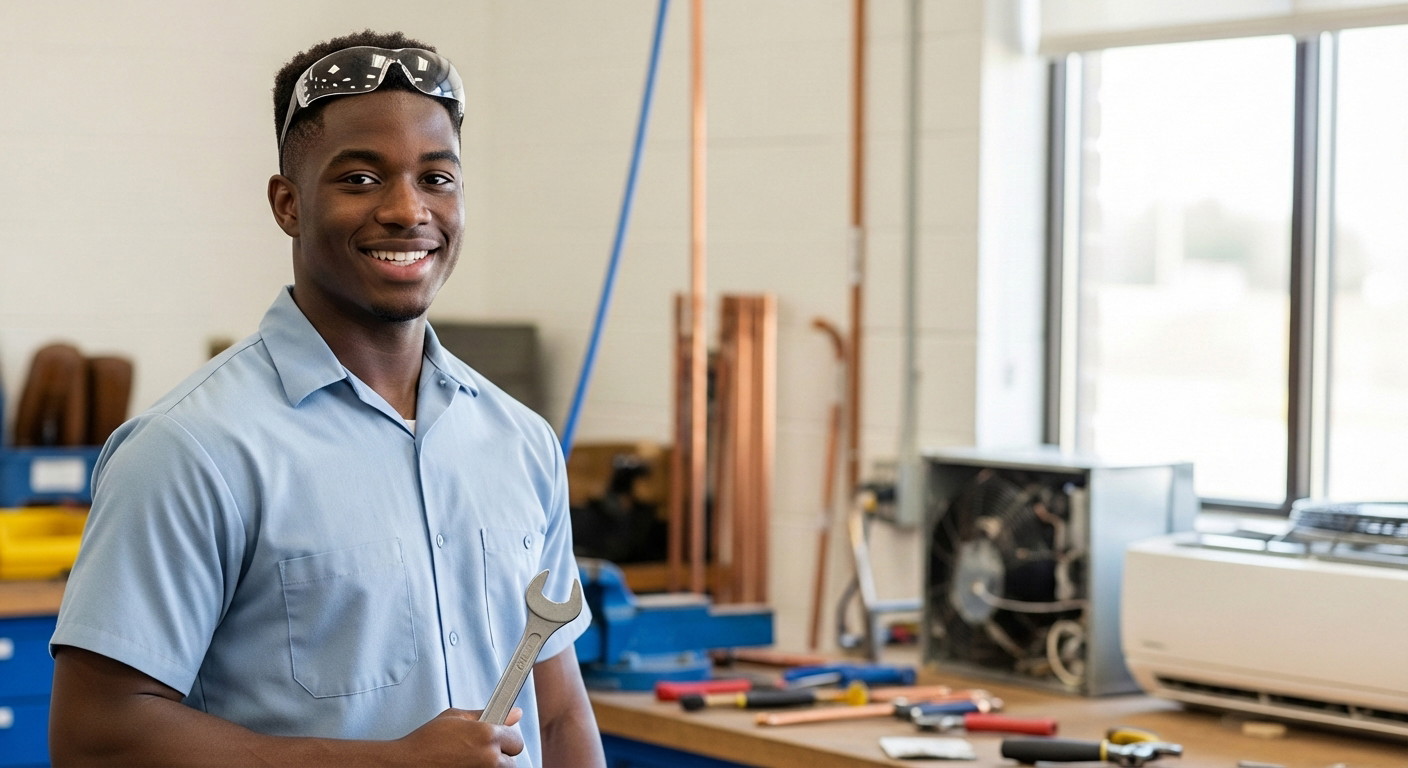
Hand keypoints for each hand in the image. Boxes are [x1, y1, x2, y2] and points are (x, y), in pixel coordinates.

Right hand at [393, 707, 524, 766]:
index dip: (507, 737)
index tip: (501, 737)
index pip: (516, 739)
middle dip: (502, 754)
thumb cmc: (427, 740)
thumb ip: (486, 714)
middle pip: (513, 759)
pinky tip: (465, 765)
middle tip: (483, 750)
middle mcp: (489, 757)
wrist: (407, 764)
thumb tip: (514, 713)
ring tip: (472, 759)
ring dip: (493, 765)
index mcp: (487, 735)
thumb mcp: (455, 717)